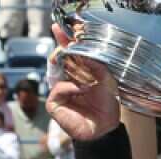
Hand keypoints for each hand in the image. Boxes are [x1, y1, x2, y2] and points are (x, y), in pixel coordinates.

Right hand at [45, 24, 119, 140]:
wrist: (105, 128)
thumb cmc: (106, 106)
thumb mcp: (106, 81)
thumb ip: (96, 66)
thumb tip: (85, 51)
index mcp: (78, 73)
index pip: (69, 54)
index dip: (65, 42)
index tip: (62, 28)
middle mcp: (67, 80)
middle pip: (59, 59)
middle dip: (61, 48)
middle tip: (64, 38)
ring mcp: (59, 91)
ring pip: (56, 72)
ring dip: (70, 69)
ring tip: (84, 75)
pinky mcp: (54, 104)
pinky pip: (58, 89)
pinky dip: (70, 87)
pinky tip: (82, 90)